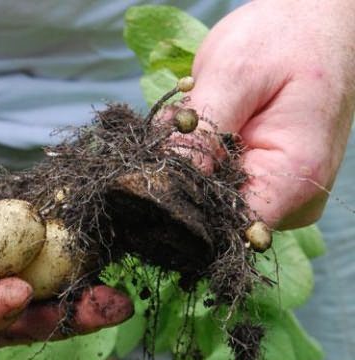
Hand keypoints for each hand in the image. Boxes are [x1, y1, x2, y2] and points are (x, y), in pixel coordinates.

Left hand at [189, 0, 354, 228]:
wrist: (313, 26)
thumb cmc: (283, 39)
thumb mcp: (235, 74)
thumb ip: (202, 130)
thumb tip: (167, 185)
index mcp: (295, 177)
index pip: (228, 225)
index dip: (183, 206)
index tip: (153, 176)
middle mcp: (293, 199)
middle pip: (216, 214)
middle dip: (182, 175)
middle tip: (174, 127)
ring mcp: (279, 194)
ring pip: (211, 197)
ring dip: (189, 163)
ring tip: (194, 117)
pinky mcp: (264, 182)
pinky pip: (218, 182)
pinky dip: (199, 157)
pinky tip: (202, 126)